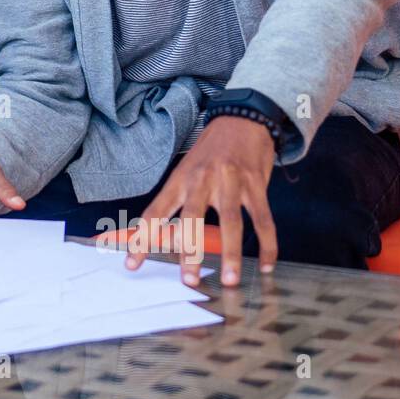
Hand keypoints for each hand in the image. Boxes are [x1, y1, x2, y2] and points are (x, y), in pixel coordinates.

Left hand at [125, 116, 277, 287]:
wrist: (242, 119)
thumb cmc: (210, 152)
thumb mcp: (187, 170)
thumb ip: (180, 201)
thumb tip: (168, 238)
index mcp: (179, 179)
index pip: (155, 213)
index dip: (142, 239)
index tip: (132, 264)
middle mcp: (202, 180)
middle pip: (192, 218)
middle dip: (189, 251)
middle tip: (188, 279)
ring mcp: (231, 182)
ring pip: (231, 222)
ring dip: (230, 254)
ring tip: (230, 279)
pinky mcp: (256, 184)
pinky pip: (263, 220)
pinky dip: (267, 245)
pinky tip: (266, 265)